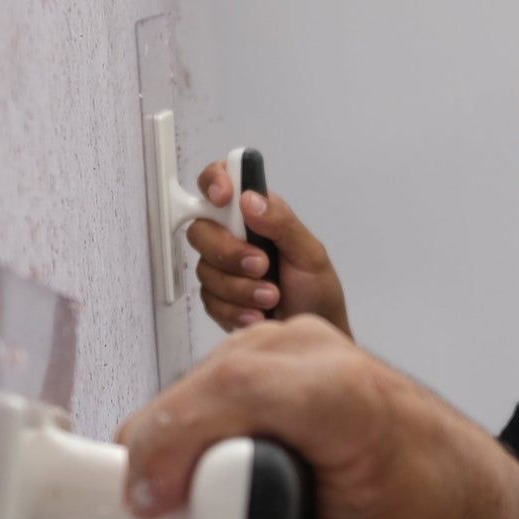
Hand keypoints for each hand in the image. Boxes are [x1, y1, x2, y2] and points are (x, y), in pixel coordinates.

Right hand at [117, 316, 518, 518]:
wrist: (468, 496)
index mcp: (344, 395)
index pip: (227, 394)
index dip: (167, 450)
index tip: (150, 516)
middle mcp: (307, 349)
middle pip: (188, 404)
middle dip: (170, 486)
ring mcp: (282, 343)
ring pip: (180, 406)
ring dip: (185, 478)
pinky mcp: (263, 356)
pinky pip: (193, 406)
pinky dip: (197, 457)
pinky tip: (246, 492)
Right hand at [187, 165, 350, 338]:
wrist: (310, 337)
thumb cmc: (317, 292)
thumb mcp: (310, 254)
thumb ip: (282, 223)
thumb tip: (249, 199)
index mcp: (256, 214)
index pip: (221, 181)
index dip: (214, 182)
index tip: (223, 198)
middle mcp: (234, 236)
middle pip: (201, 230)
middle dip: (230, 252)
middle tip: (262, 266)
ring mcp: (222, 268)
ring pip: (205, 269)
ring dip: (240, 287)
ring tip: (272, 297)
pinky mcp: (217, 298)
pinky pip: (209, 300)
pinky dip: (236, 309)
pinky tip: (258, 315)